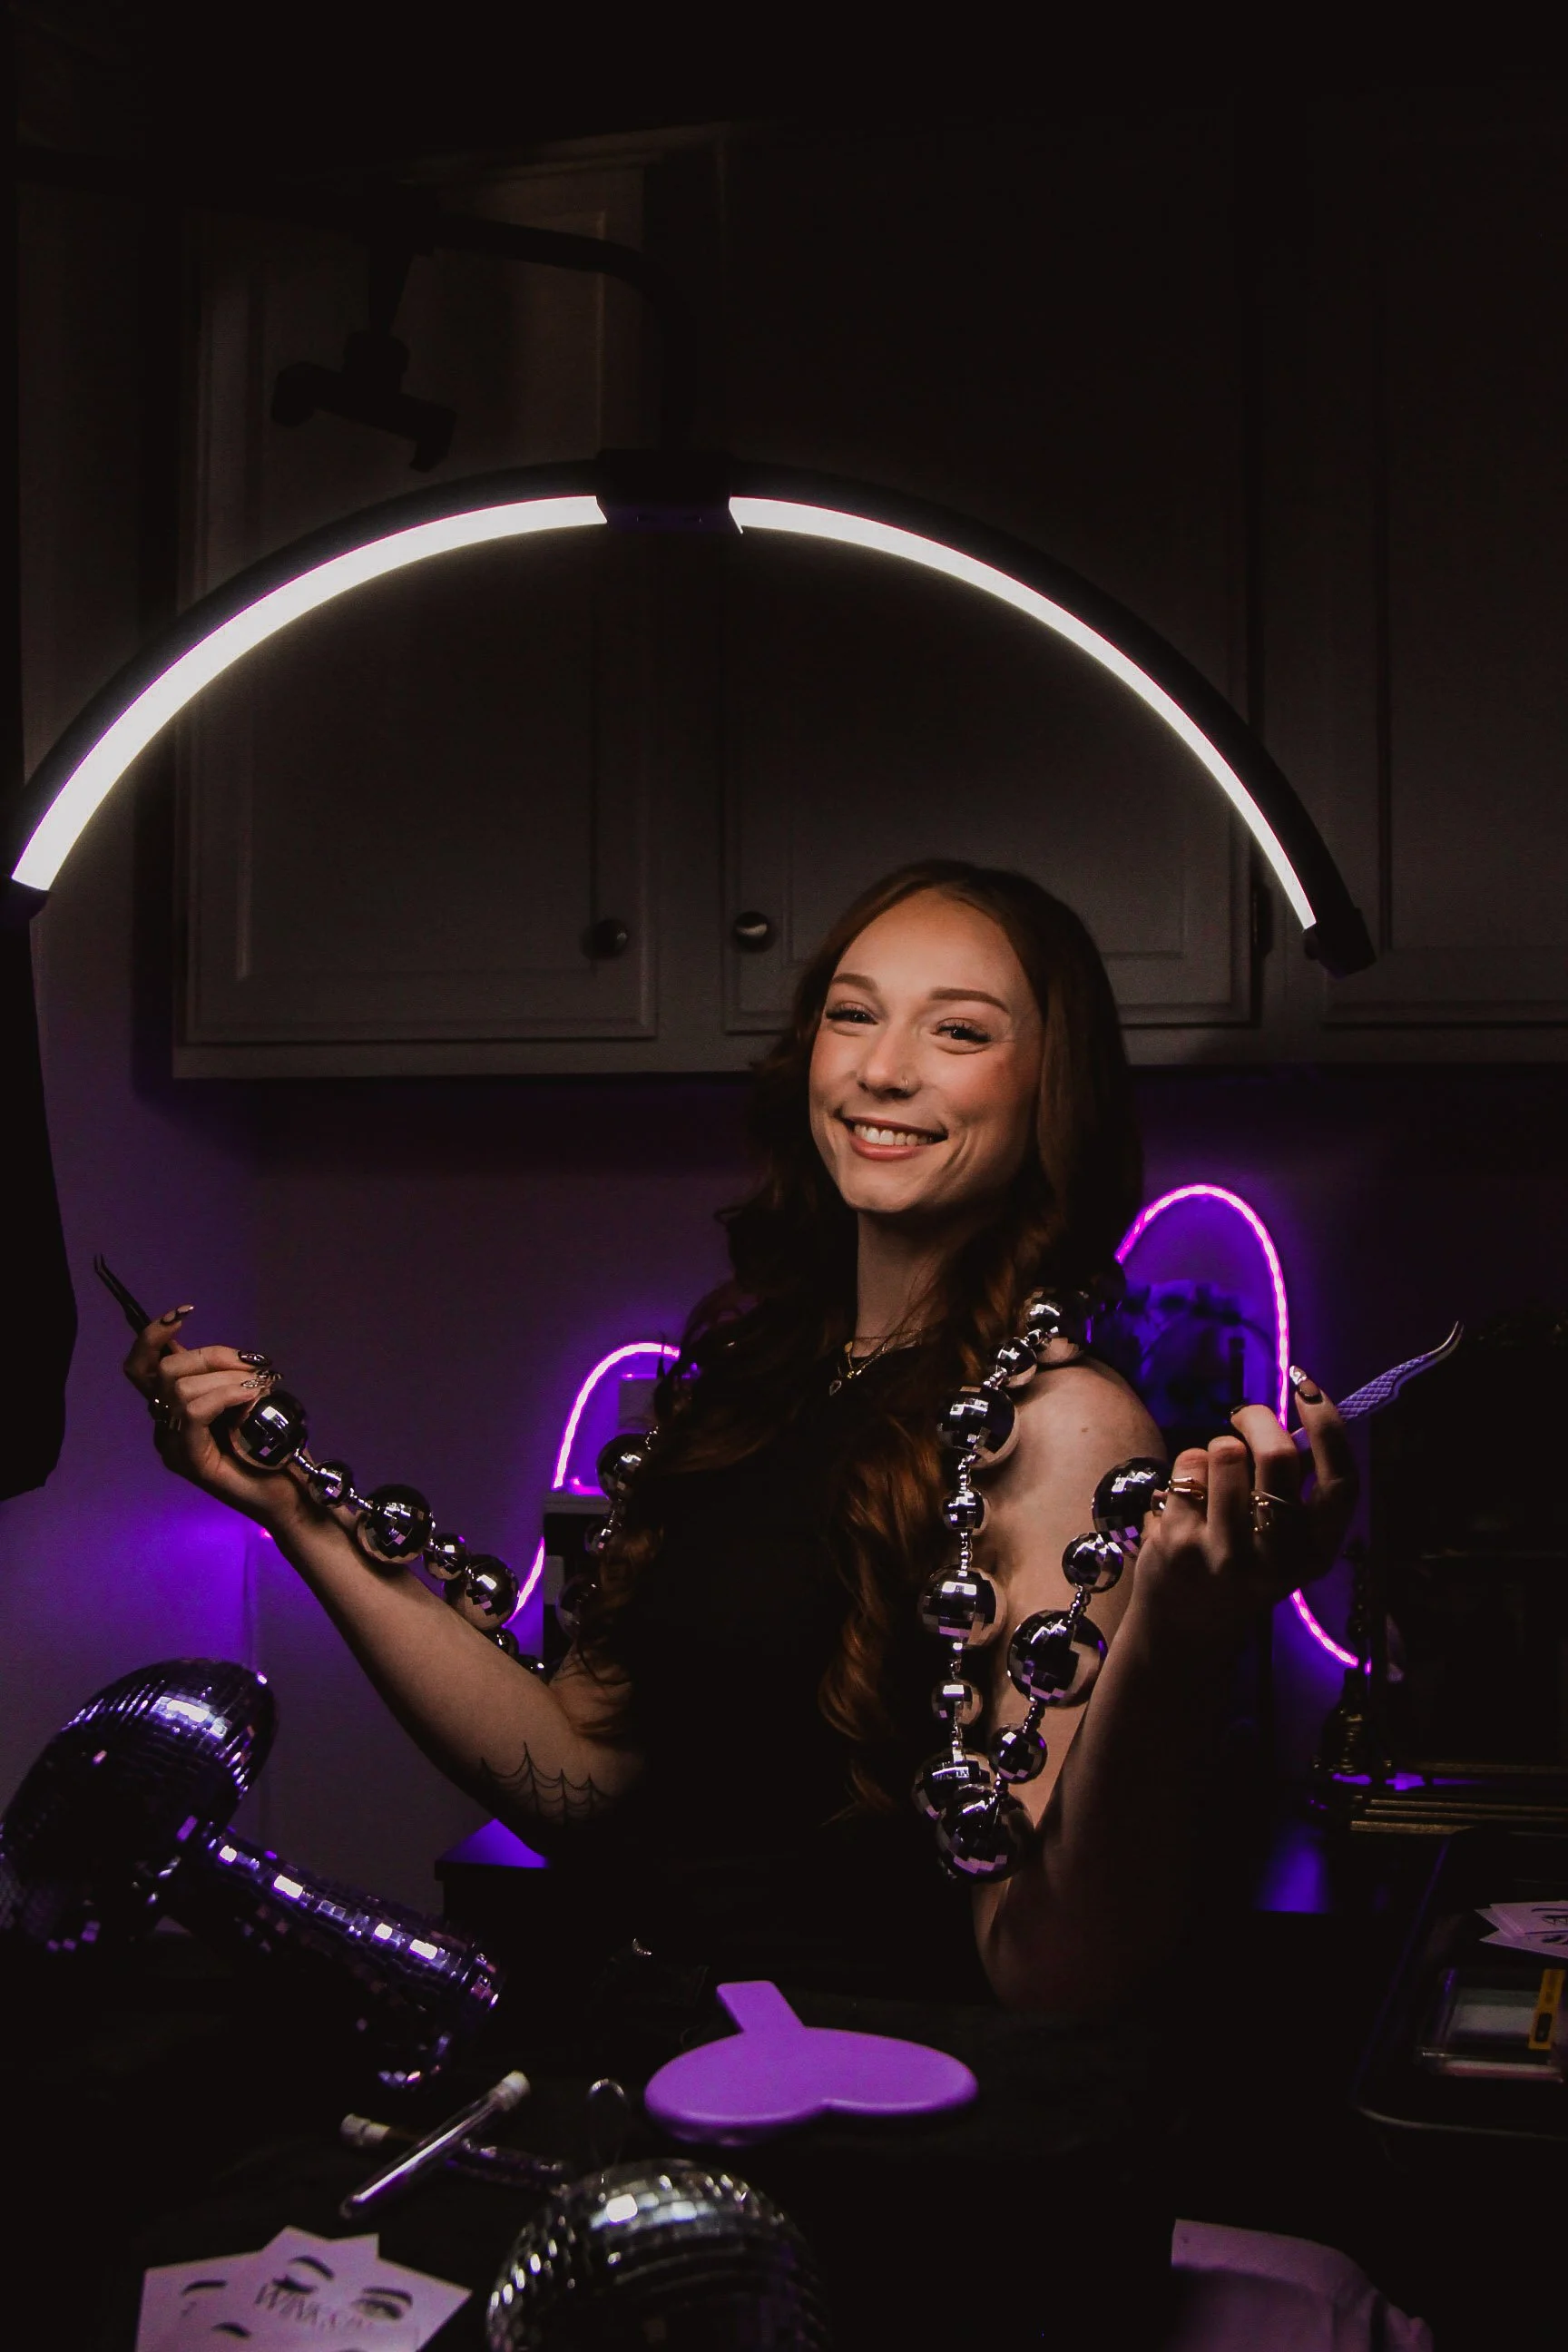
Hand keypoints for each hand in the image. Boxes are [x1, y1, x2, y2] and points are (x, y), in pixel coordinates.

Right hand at [122, 1306, 294, 1524]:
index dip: (154, 1335)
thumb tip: (229, 1357)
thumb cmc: (273, 1447)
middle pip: (165, 1369)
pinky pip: (193, 1412)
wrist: (289, 1493)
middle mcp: (165, 1424)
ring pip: (179, 1388)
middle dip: (211, 1355)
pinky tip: (249, 1397)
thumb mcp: (250, 1400)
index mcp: (174, 1405)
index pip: (143, 1365)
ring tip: (258, 1386)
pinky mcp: (188, 1461)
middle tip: (254, 1366)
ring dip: (225, 1377)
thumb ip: (228, 1377)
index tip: (184, 1312)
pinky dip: (224, 1395)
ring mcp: (172, 1444)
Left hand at [1130, 1376, 1357, 1642]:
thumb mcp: (1283, 1544)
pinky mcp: (1180, 1543)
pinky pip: (1188, 1466)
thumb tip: (1296, 1416)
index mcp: (1315, 1554)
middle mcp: (1277, 1558)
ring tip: (1211, 1480)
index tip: (1307, 1389)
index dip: (1328, 1426)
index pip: (1340, 1481)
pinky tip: (1184, 1499)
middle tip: (1244, 1417)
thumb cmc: (1240, 1568)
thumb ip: (1293, 1491)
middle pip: (1277, 1456)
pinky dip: (1186, 1468)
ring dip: (1215, 1450)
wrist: (1185, 1630)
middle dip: (1257, 1418)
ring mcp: (1226, 1552)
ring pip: (1225, 1452)